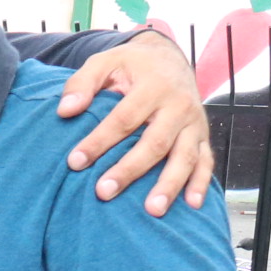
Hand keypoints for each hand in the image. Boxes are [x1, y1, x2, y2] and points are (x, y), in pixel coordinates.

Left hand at [59, 31, 213, 213]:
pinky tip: (191, 205)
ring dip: (169, 185)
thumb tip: (65, 110)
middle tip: (103, 192)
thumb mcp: (105, 62)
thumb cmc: (130, 67)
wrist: (170, 59)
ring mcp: (194, 123)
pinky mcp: (202, 136)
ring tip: (152, 211)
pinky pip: (206, 161)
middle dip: (129, 170)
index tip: (74, 162)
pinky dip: (201, 183)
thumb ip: (83, 83)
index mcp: (153, 86)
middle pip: (154, 143)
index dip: (99, 141)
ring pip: (185, 156)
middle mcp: (178, 105)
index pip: (124, 119)